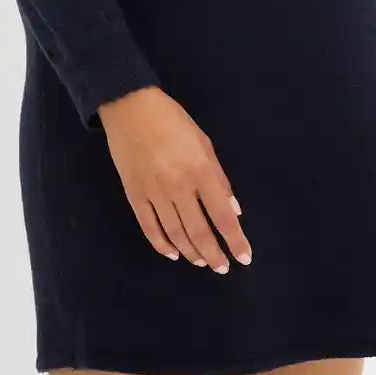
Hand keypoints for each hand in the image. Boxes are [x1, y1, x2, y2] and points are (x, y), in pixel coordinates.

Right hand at [97, 86, 251, 272]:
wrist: (130, 107)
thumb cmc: (172, 120)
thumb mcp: (203, 142)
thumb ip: (219, 177)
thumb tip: (233, 209)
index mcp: (200, 171)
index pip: (222, 215)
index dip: (235, 240)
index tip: (244, 258)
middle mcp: (178, 187)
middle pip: (199, 231)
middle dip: (213, 254)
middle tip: (222, 267)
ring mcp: (154, 193)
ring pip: (175, 234)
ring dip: (191, 252)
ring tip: (202, 262)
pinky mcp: (134, 195)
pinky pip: (150, 228)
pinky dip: (162, 245)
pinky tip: (173, 253)